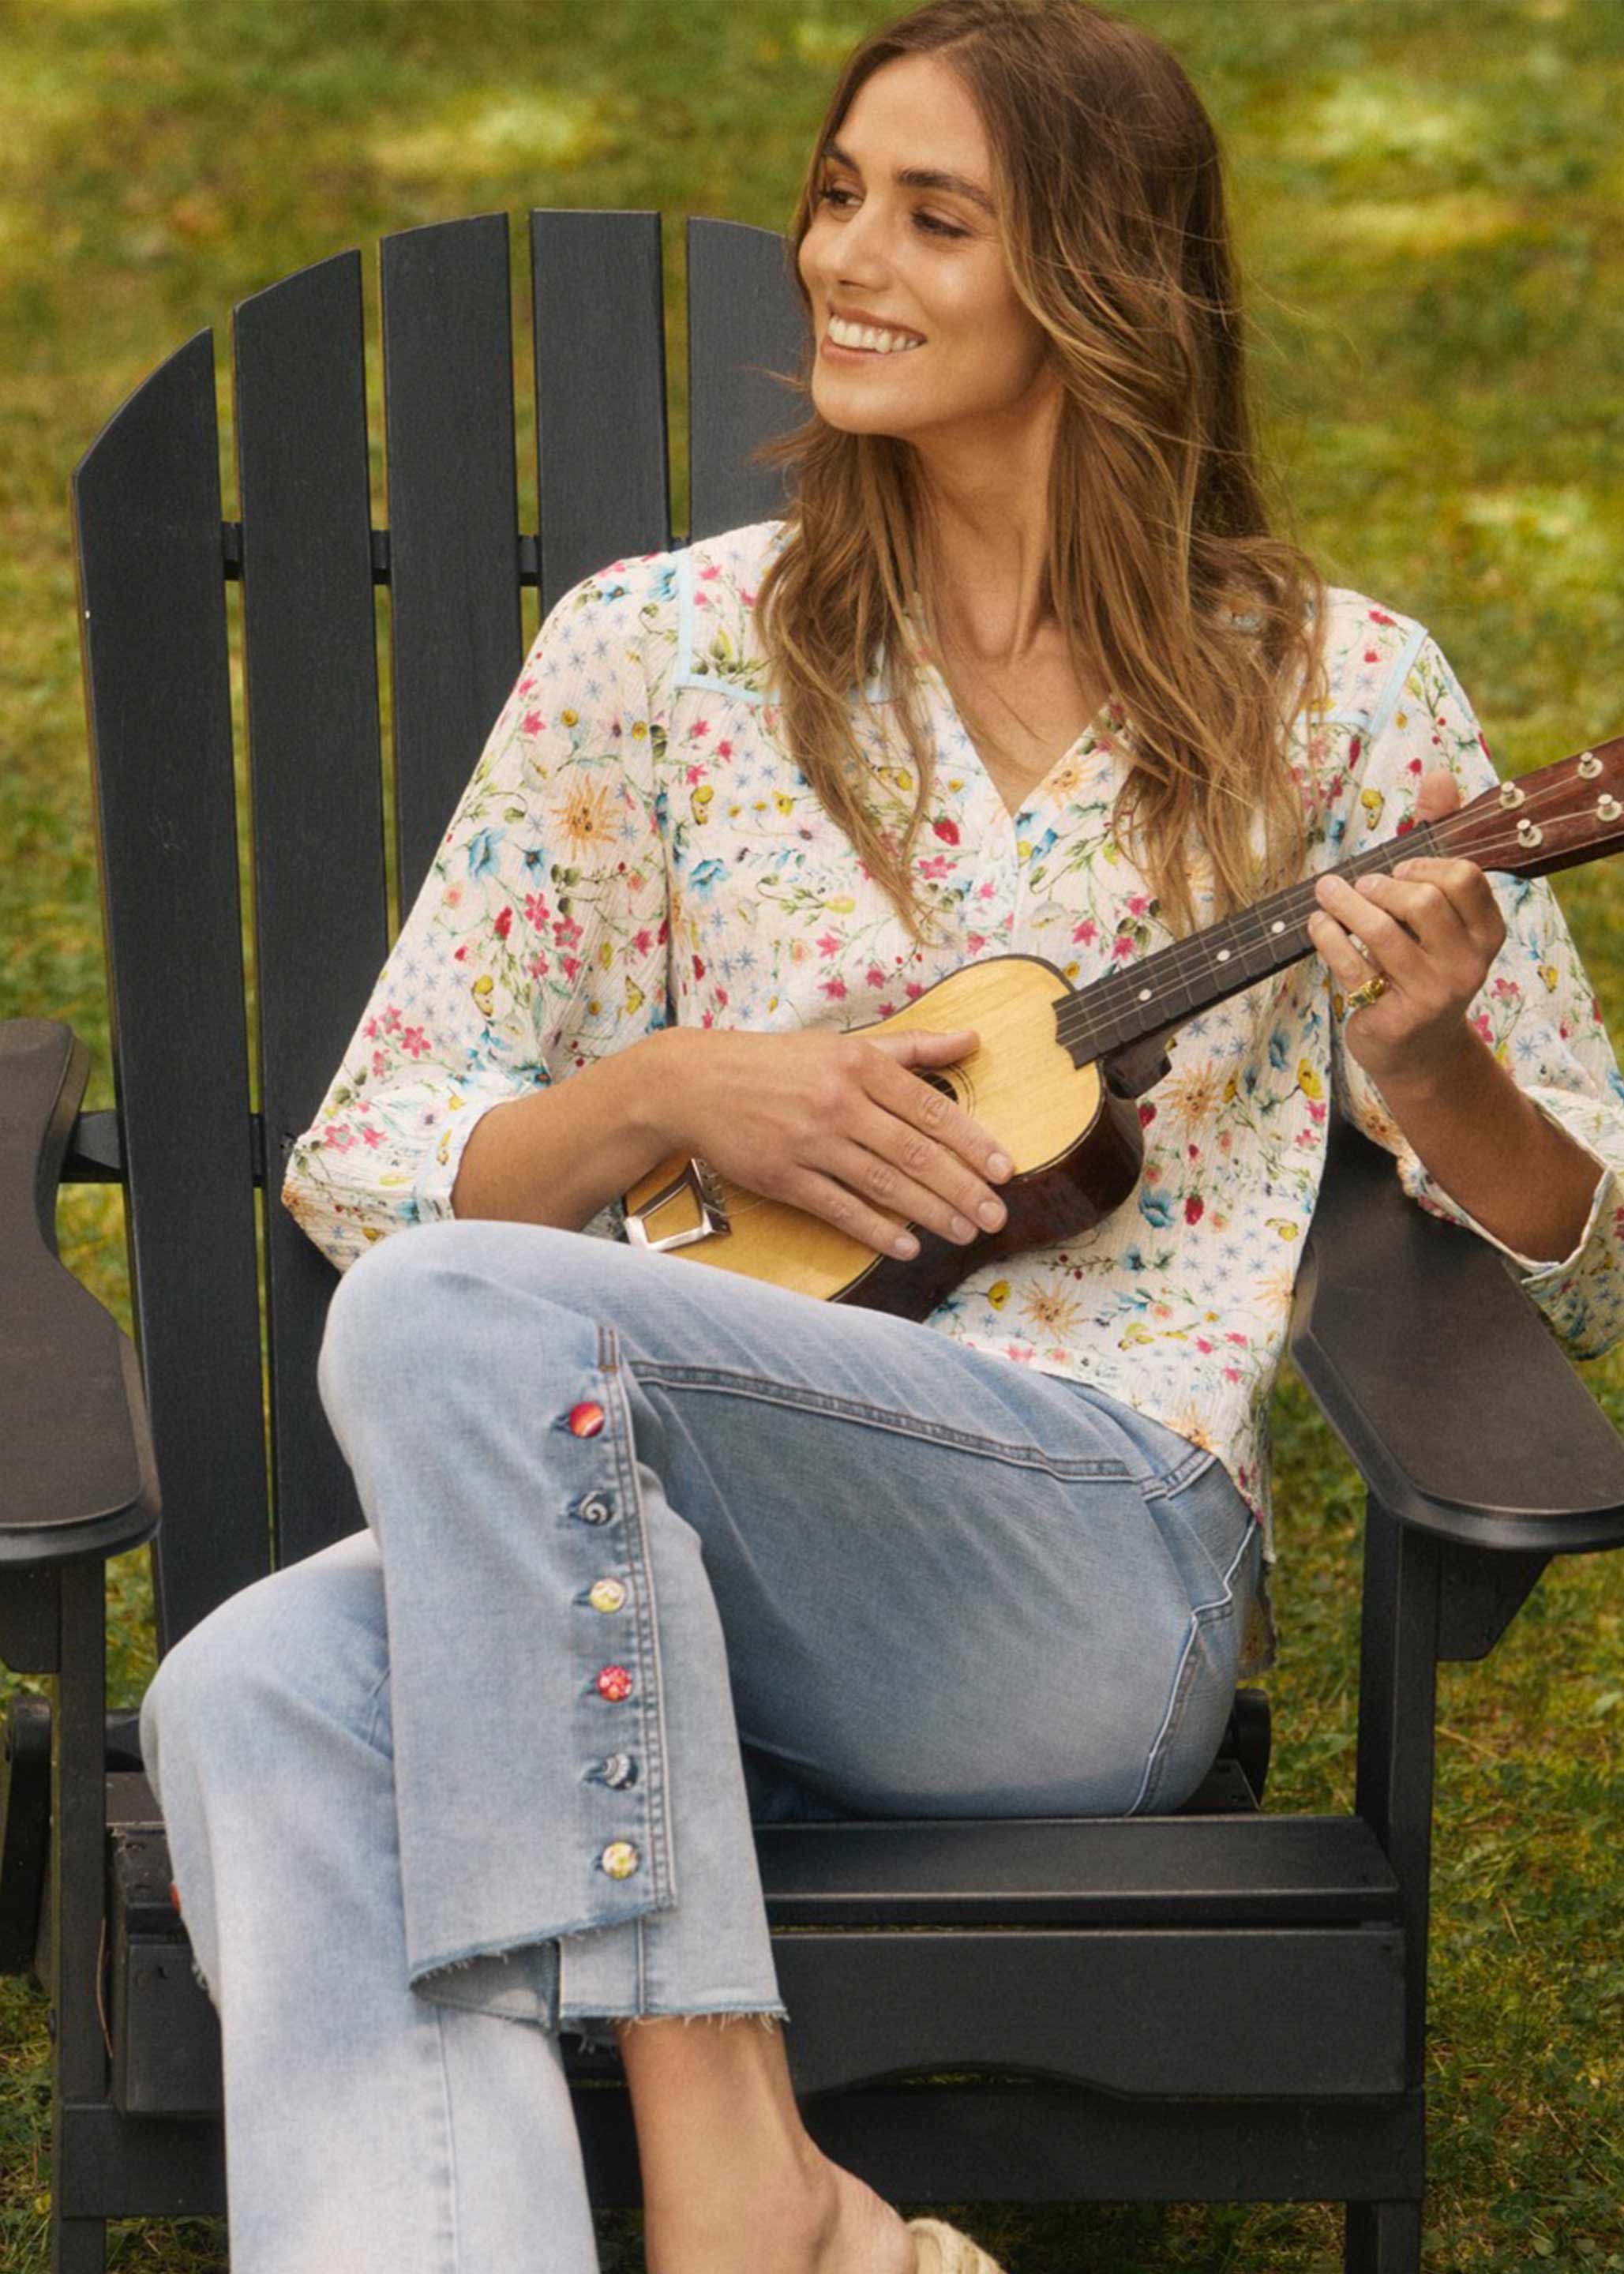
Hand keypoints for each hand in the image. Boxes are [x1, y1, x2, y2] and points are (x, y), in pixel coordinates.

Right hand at [649, 1024, 1012, 1258]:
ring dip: (929, 1212)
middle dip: (961, 1188)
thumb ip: (910, 1047)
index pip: (929, 1109)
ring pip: (883, 1183)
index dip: (971, 1142)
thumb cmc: (776, 1062)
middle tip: (994, 1215)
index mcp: (858, 1065)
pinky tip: (905, 1245)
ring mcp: (810, 1142)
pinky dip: (875, 1229)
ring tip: (963, 1231)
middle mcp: (838, 1102)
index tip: (1004, 1169)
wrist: (695, 1082)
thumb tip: (971, 1039)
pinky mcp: (783, 1177)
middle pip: (913, 1152)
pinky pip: (839, 1208)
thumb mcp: (842, 1044)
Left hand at [1308, 769, 1505, 1092]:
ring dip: (1344, 903)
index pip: (1464, 877)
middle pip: (1423, 900)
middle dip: (1381, 883)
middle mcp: (1468, 965)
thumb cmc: (1420, 960)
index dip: (1424, 864)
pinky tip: (1317, 925)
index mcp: (1487, 933)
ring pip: (1382, 930)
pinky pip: (1351, 963)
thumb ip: (1438, 840)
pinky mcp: (1393, 1016)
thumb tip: (1437, 775)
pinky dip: (1326, 936)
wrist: (1415, 1048)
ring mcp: (1432, 994)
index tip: (1399, 868)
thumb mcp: (1436, 908)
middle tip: (1358, 884)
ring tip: (1326, 894)